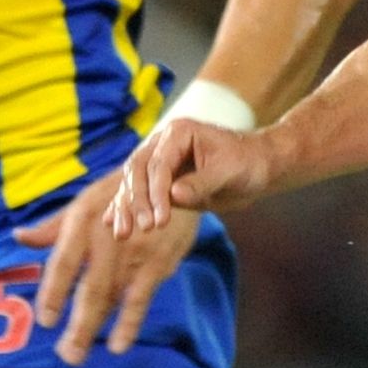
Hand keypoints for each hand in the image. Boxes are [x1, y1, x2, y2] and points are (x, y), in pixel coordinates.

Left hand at [20, 146, 223, 367]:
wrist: (172, 178)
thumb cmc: (120, 194)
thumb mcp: (85, 203)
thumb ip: (52, 227)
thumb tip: (18, 237)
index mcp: (82, 221)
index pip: (63, 262)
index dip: (53, 292)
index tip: (45, 321)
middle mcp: (107, 237)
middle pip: (89, 289)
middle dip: (76, 325)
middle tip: (65, 355)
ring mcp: (135, 252)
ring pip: (112, 298)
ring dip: (94, 329)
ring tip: (78, 355)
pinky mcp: (158, 262)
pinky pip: (141, 298)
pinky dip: (129, 323)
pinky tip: (119, 344)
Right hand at [110, 104, 275, 233]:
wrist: (258, 166)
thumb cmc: (248, 163)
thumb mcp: (230, 171)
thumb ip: (202, 182)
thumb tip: (173, 195)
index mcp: (179, 133)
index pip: (159, 164)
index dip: (156, 193)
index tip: (159, 220)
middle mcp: (163, 143)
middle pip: (138, 171)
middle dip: (137, 201)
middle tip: (144, 228)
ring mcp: (160, 161)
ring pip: (133, 182)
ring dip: (126, 208)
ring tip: (123, 234)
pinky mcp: (161, 180)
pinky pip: (138, 192)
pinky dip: (124, 206)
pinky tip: (109, 222)